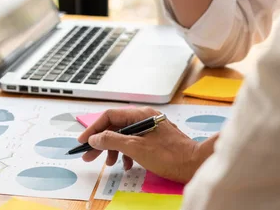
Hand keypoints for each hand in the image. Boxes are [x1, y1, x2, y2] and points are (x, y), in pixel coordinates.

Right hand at [78, 107, 213, 183]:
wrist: (196, 165)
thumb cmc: (170, 156)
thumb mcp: (136, 148)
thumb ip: (112, 140)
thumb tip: (94, 138)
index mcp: (140, 114)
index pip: (109, 116)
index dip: (93, 129)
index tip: (83, 141)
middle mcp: (144, 117)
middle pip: (115, 126)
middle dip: (101, 142)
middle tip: (88, 156)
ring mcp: (150, 127)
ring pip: (124, 135)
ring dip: (113, 149)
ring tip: (109, 163)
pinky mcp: (155, 138)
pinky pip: (134, 142)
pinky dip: (126, 152)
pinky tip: (126, 164)